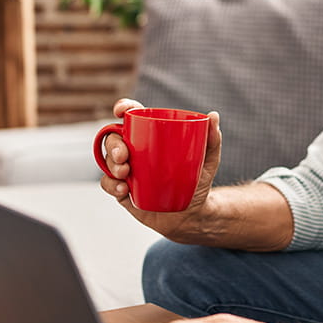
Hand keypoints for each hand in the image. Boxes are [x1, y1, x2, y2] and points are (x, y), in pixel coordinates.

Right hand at [99, 98, 222, 238]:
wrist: (192, 215)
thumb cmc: (198, 182)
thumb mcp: (208, 161)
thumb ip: (212, 139)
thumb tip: (214, 116)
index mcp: (151, 136)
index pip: (132, 116)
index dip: (123, 108)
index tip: (121, 111)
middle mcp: (135, 150)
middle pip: (114, 138)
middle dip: (113, 144)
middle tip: (124, 156)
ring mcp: (127, 170)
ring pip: (108, 161)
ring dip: (112, 165)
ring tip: (125, 174)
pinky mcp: (122, 190)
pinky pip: (108, 184)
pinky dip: (111, 185)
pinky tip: (124, 189)